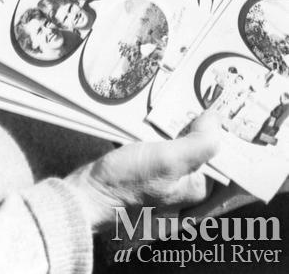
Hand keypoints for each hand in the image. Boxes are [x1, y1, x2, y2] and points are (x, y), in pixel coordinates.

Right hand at [66, 113, 219, 233]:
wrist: (87, 195)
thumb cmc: (126, 184)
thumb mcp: (168, 160)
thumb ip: (198, 143)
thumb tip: (217, 121)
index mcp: (195, 190)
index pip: (215, 155)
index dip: (213, 130)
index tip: (209, 108)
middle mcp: (181, 188)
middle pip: (194, 148)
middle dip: (188, 126)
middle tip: (181, 107)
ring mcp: (160, 181)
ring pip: (172, 145)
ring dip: (166, 127)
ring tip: (159, 114)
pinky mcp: (142, 173)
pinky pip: (154, 147)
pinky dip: (150, 133)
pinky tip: (142, 125)